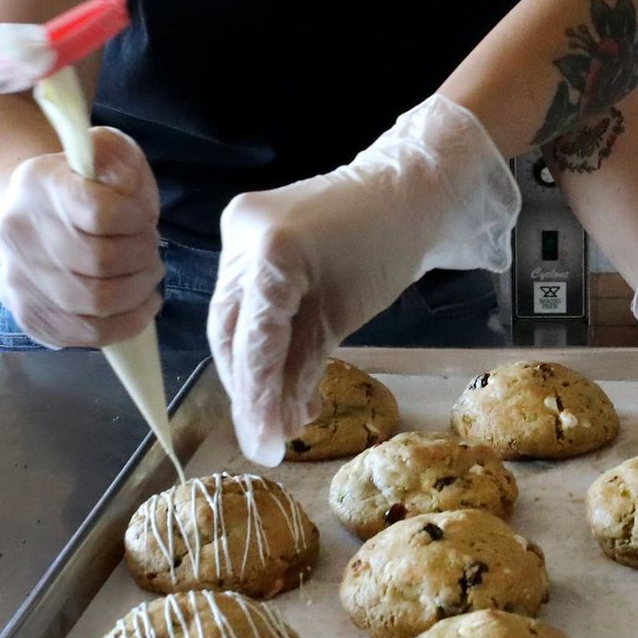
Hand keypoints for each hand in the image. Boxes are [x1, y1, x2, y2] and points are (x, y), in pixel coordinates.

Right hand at [0, 128, 162, 347]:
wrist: (30, 208)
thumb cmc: (81, 182)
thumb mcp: (105, 151)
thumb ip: (120, 159)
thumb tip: (124, 188)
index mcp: (38, 183)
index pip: (100, 213)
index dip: (137, 221)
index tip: (145, 220)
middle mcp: (18, 231)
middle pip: (101, 263)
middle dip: (143, 259)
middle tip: (152, 251)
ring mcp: (17, 276)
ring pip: (94, 303)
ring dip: (138, 293)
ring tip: (149, 277)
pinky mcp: (26, 312)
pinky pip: (81, 333)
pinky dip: (123, 325)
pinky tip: (141, 307)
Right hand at [209, 96, 518, 464]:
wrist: (406, 187)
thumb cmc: (390, 246)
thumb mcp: (345, 315)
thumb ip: (302, 369)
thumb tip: (275, 425)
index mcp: (271, 252)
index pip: (252, 342)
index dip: (255, 402)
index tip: (264, 449)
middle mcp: (241, 237)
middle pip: (230, 332)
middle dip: (249, 389)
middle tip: (270, 437)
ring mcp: (237, 231)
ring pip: (232, 318)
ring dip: (254, 369)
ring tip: (284, 415)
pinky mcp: (242, 232)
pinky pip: (243, 295)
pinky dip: (260, 335)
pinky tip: (282, 376)